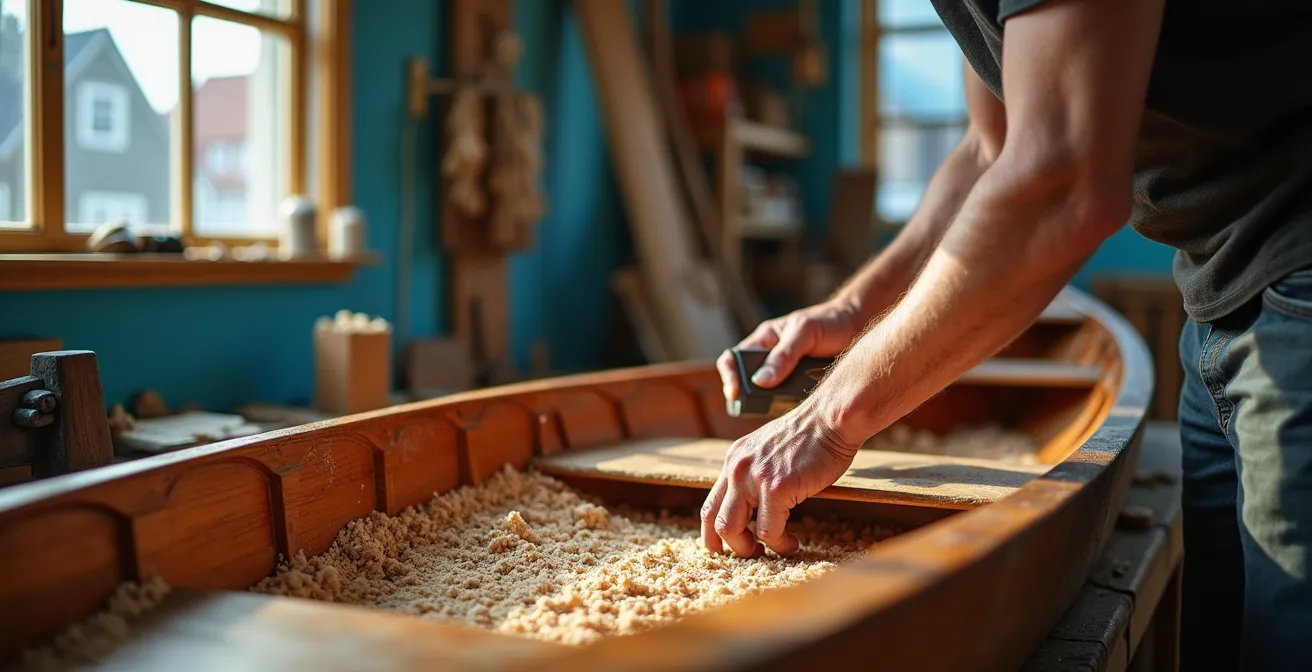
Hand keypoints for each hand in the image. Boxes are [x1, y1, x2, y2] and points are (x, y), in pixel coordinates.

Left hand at [700, 400, 863, 556]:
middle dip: (732, 545)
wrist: (831, 419)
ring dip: (753, 549)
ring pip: (733, 530)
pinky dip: (780, 543)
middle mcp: (737, 469)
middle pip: (715, 521)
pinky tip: (793, 542)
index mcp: (734, 460)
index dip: (712, 532)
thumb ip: (755, 472)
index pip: (711, 504)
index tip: (724, 547)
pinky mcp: (776, 489)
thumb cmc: (810, 436)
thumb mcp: (769, 449)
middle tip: (753, 554)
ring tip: (778, 548)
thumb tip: (755, 502)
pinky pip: (769, 531)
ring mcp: (754, 479)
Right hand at [716, 299, 862, 400]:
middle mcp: (769, 360)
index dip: (729, 376)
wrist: (857, 329)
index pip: (733, 359)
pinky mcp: (798, 389)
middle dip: (749, 397)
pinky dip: (789, 410)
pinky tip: (797, 415)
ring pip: (767, 397)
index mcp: (764, 341)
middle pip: (747, 383)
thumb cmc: (828, 323)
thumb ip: (784, 355)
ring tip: (781, 409)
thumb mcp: (805, 333)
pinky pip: (787, 403)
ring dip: (771, 405)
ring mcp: (784, 376)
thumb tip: (759, 381)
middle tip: (757, 407)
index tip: (735, 393)